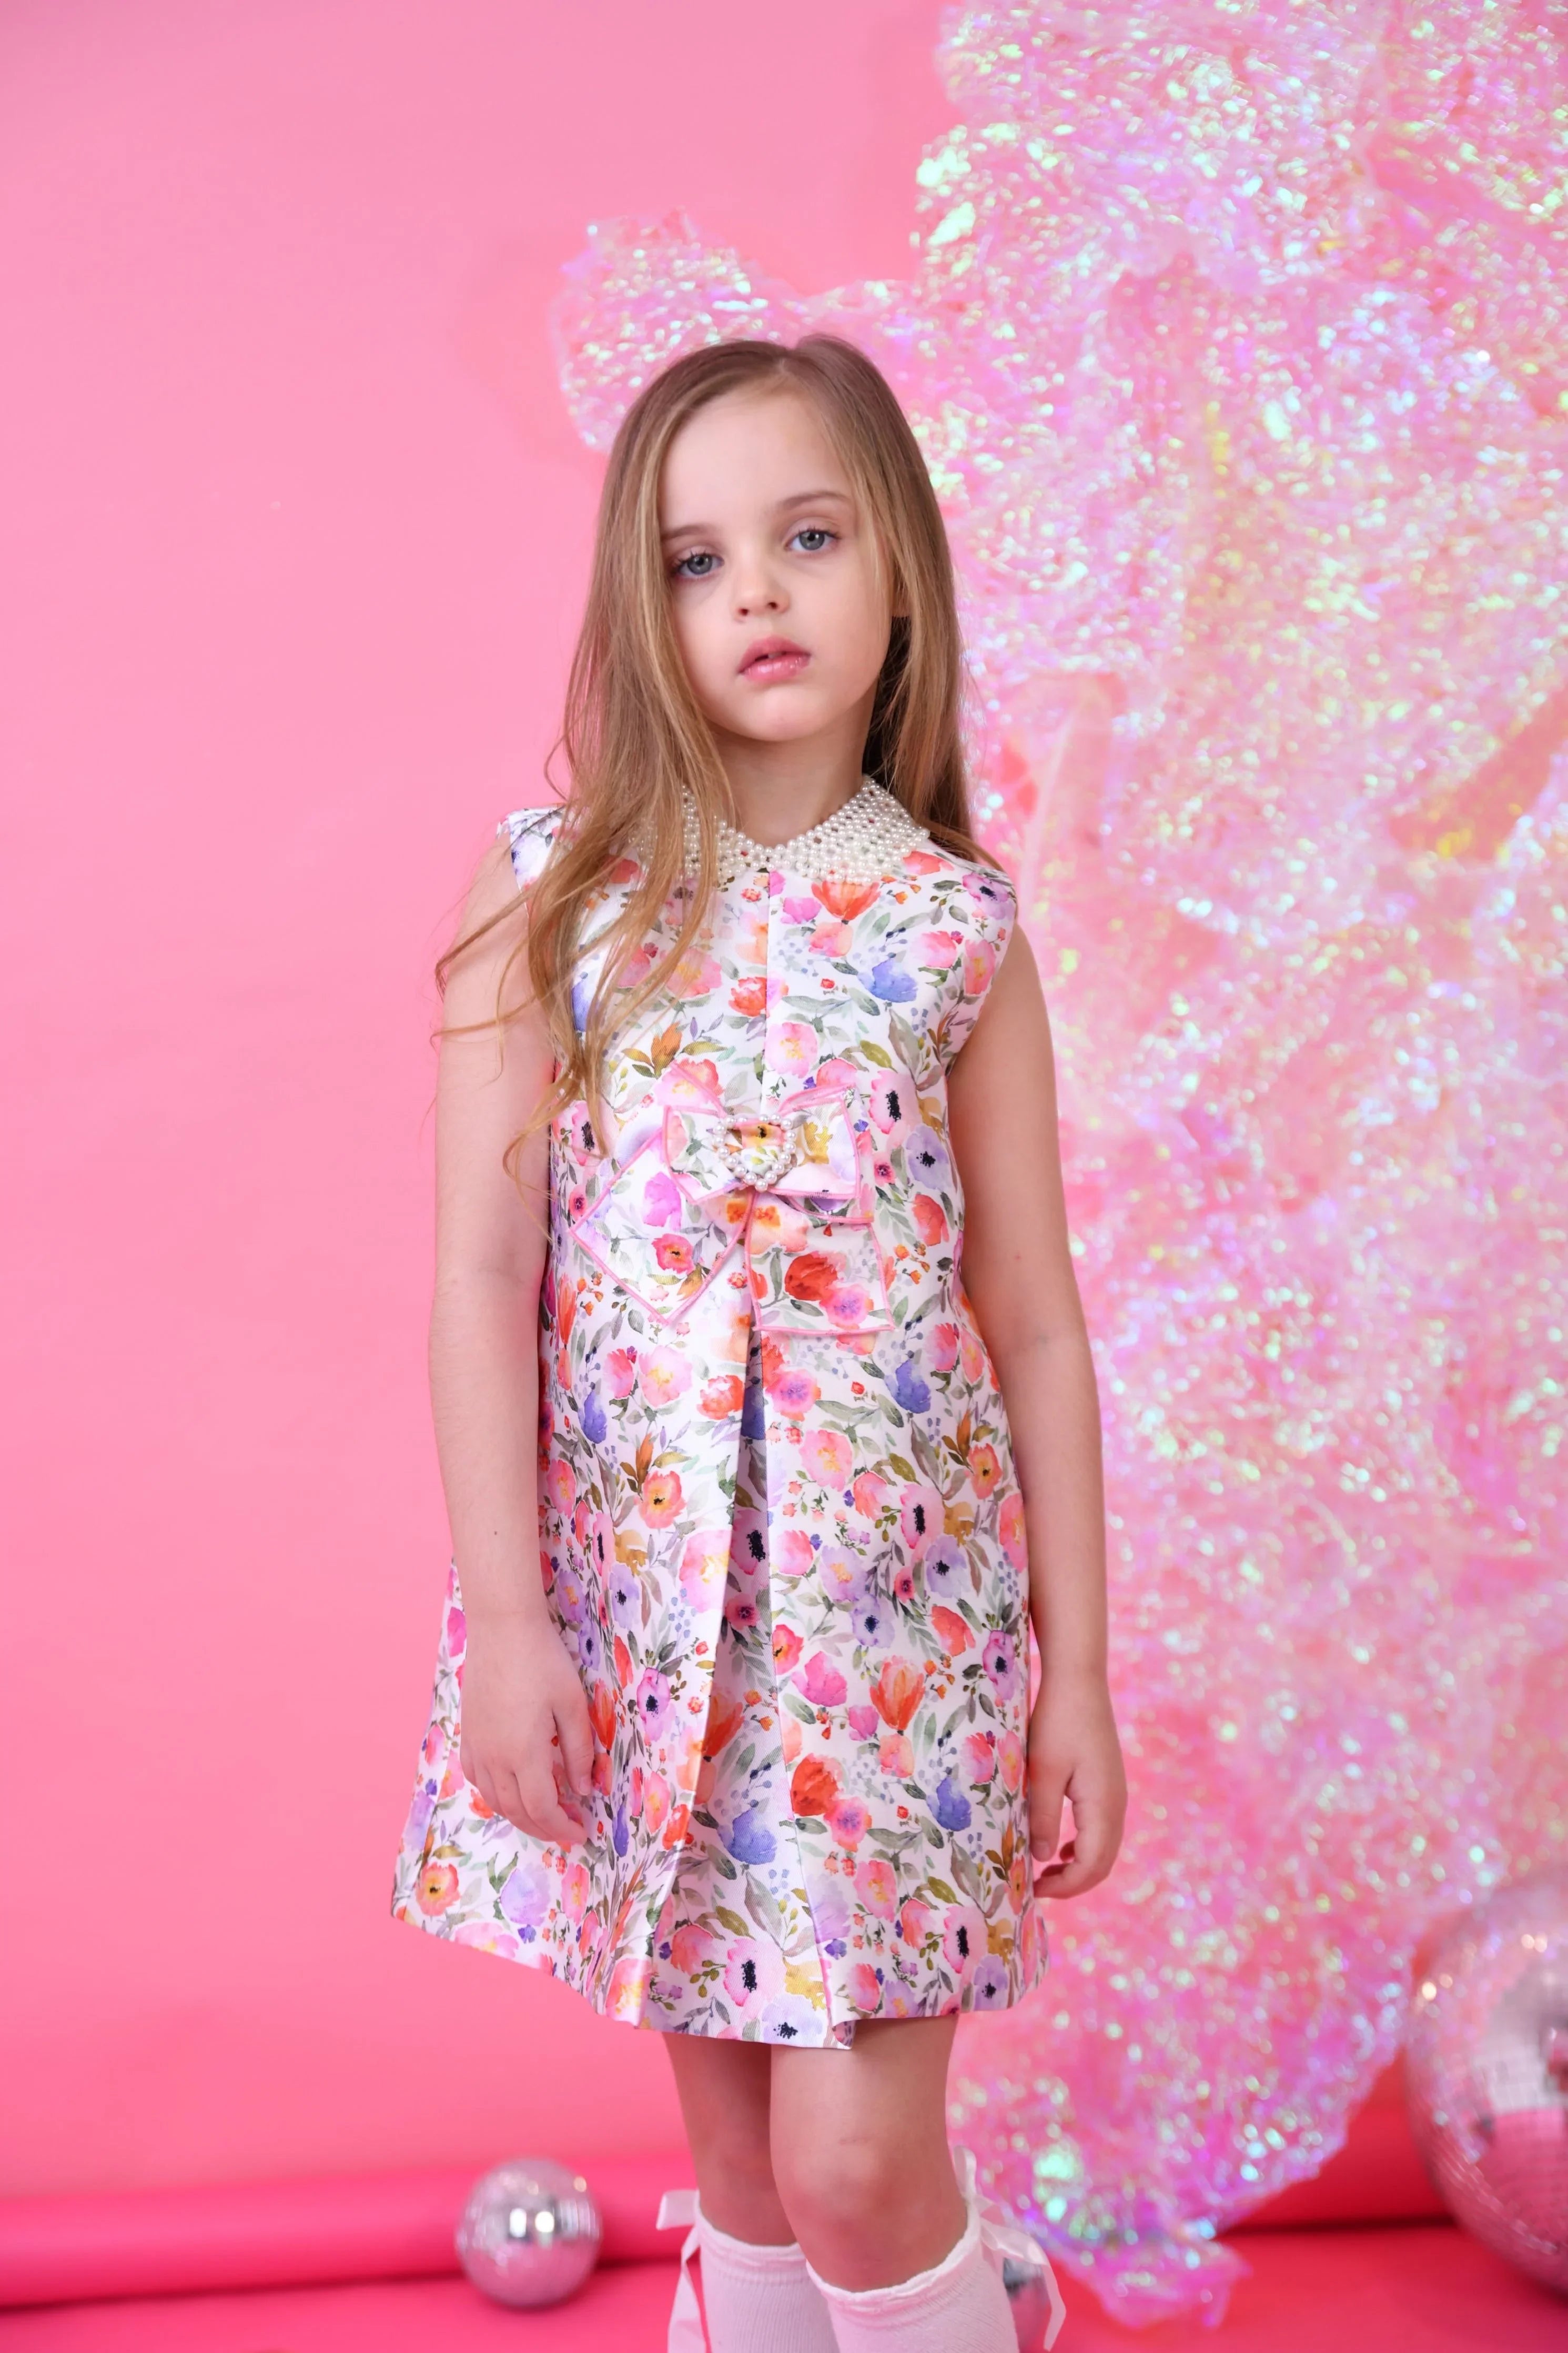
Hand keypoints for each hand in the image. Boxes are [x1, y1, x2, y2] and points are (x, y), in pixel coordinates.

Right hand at [458, 1613, 595, 1846]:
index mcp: (524, 1753)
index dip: (561, 1827)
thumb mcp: (573, 1703)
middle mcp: (495, 1758)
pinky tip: (512, 1788)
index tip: (582, 1834)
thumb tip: (583, 1790)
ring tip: (544, 1814)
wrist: (501, 1628)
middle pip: (516, 1811)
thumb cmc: (543, 1661)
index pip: (542, 1809)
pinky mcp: (468, 1733)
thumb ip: (578, 1750)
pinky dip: (496, 1795)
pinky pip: (478, 1779)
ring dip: (519, 1815)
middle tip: (567, 1829)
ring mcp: (477, 1746)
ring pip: (494, 1800)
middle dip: (543, 1828)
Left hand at [1026, 1671, 1125, 1897]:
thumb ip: (1043, 1817)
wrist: (1079, 1680)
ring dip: (1078, 1866)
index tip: (1033, 1891)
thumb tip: (1042, 1859)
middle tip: (1037, 1888)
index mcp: (1103, 1805)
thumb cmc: (1057, 1721)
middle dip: (1073, 1884)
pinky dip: (1083, 1846)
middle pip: (1103, 1863)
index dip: (1066, 1887)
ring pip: (1104, 1847)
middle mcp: (1116, 1804)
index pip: (1091, 1866)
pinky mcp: (1108, 1783)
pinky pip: (1101, 1829)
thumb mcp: (1042, 1771)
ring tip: (1045, 1873)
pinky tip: (1060, 1846)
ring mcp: (1115, 1793)